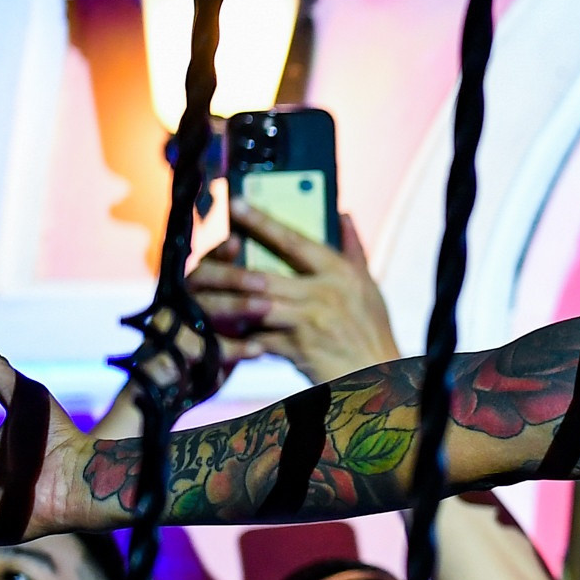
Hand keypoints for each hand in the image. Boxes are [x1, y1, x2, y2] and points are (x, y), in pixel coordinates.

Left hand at [189, 208, 398, 382]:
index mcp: (340, 273)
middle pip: (263, 274)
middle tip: (202, 257)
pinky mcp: (298, 348)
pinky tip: (227, 331)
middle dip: (229, 267)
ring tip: (206, 296)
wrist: (377, 375)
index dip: (262, 221)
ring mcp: (309, 321)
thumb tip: (343, 215)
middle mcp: (324, 293)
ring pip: (255, 305)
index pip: (294, 240)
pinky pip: (260, 337)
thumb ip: (353, 250)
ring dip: (229, 302)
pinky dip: (243, 335)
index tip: (235, 204)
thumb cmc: (372, 330)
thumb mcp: (369, 286)